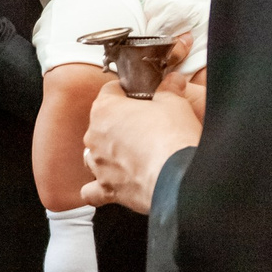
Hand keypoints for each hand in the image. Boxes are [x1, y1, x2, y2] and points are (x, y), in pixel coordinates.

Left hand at [81, 78, 202, 213]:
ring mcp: (98, 165)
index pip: (110, 91)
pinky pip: (93, 190)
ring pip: (95, 155)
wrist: (178, 177)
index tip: (140, 96)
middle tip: (145, 126)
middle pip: (101, 123)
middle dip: (120, 123)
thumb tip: (173, 81)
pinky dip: (100, 187)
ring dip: (109, 153)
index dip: (127, 92)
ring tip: (132, 154)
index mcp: (105, 109)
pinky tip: (111, 185)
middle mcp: (94, 137)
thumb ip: (169, 90)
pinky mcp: (106, 189)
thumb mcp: (175, 103)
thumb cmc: (172, 137)